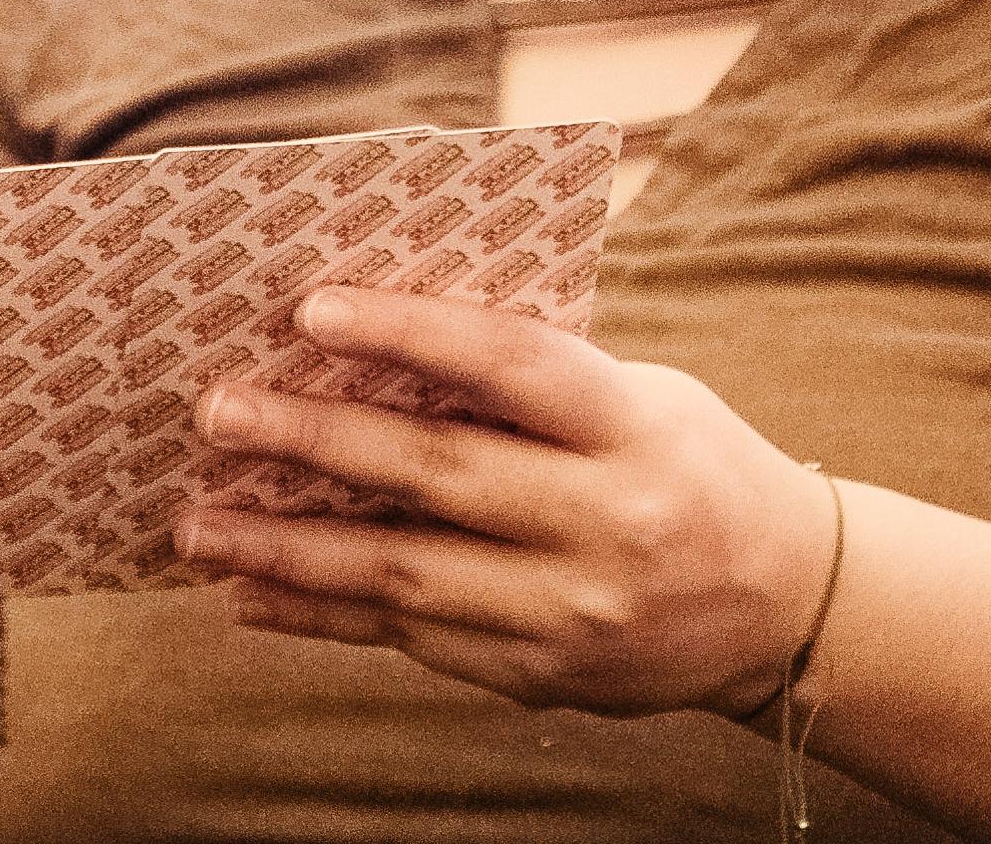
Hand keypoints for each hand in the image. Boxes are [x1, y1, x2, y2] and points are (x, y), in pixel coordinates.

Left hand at [177, 287, 839, 717]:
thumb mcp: (642, 399)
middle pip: (438, 476)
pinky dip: (324, 616)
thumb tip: (370, 344)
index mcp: (634, 430)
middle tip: (219, 412)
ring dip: (287, 551)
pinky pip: (411, 643)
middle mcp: (608, 526)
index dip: (411, 333)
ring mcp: (574, 614)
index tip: (312, 311)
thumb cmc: (690, 467)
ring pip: (405, 577)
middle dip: (314, 442)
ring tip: (198, 525)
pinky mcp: (543, 678)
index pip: (512, 366)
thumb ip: (531, 379)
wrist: (792, 608)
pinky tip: (252, 592)